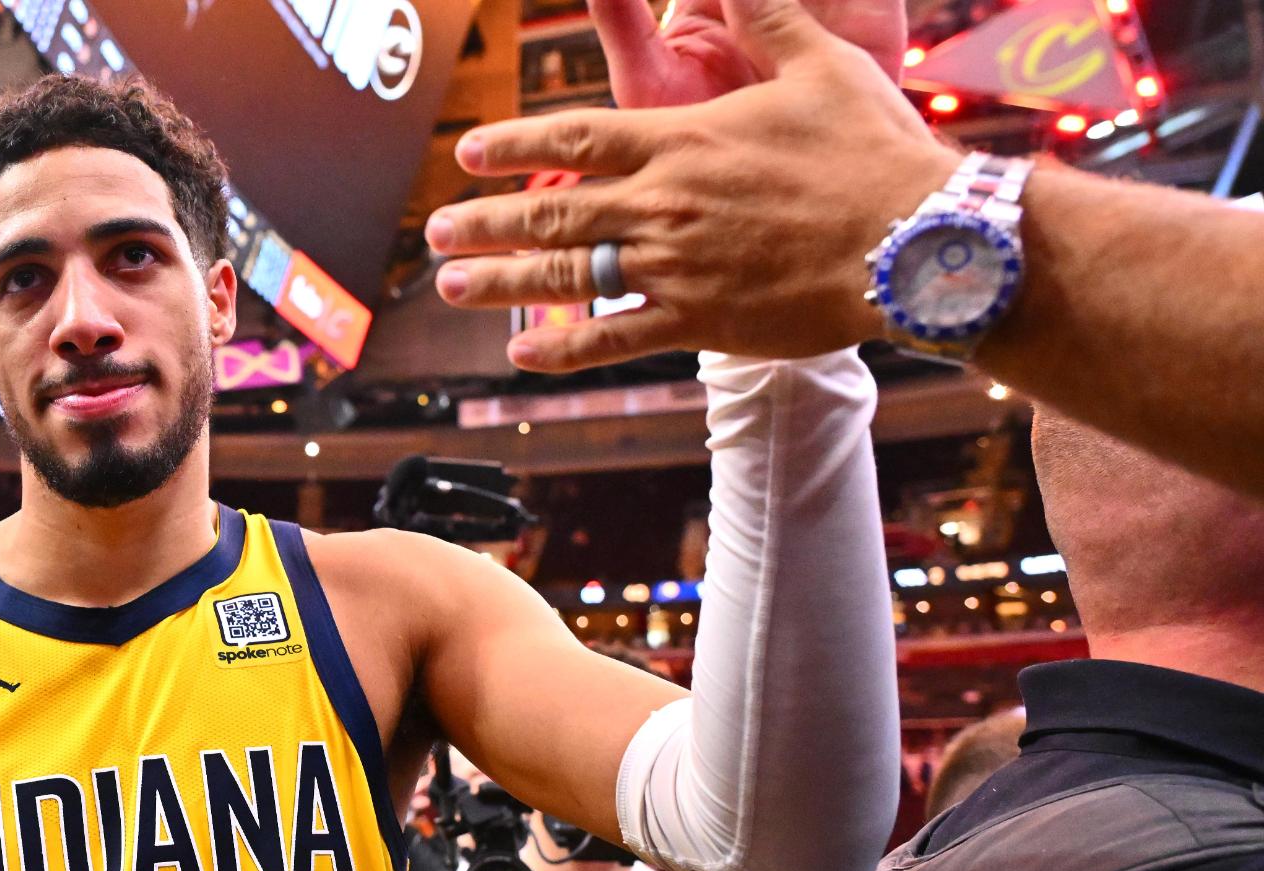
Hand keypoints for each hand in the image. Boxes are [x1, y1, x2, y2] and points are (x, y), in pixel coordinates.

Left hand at [427, 0, 957, 369]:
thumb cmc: (874, 149)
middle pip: (552, 212)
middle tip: (435, 232)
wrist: (919, 241)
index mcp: (682, 141)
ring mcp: (677, 267)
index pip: (573, 141)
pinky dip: (564, 348)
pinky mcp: (702, 320)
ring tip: (452, 286)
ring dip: (503, 283)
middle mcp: (664, 205)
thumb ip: (766, 14)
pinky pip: (616, 339)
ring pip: (568, 276)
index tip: (467, 152)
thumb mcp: (820, 63)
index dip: (513, 147)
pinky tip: (523, 354)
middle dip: (484, 222)